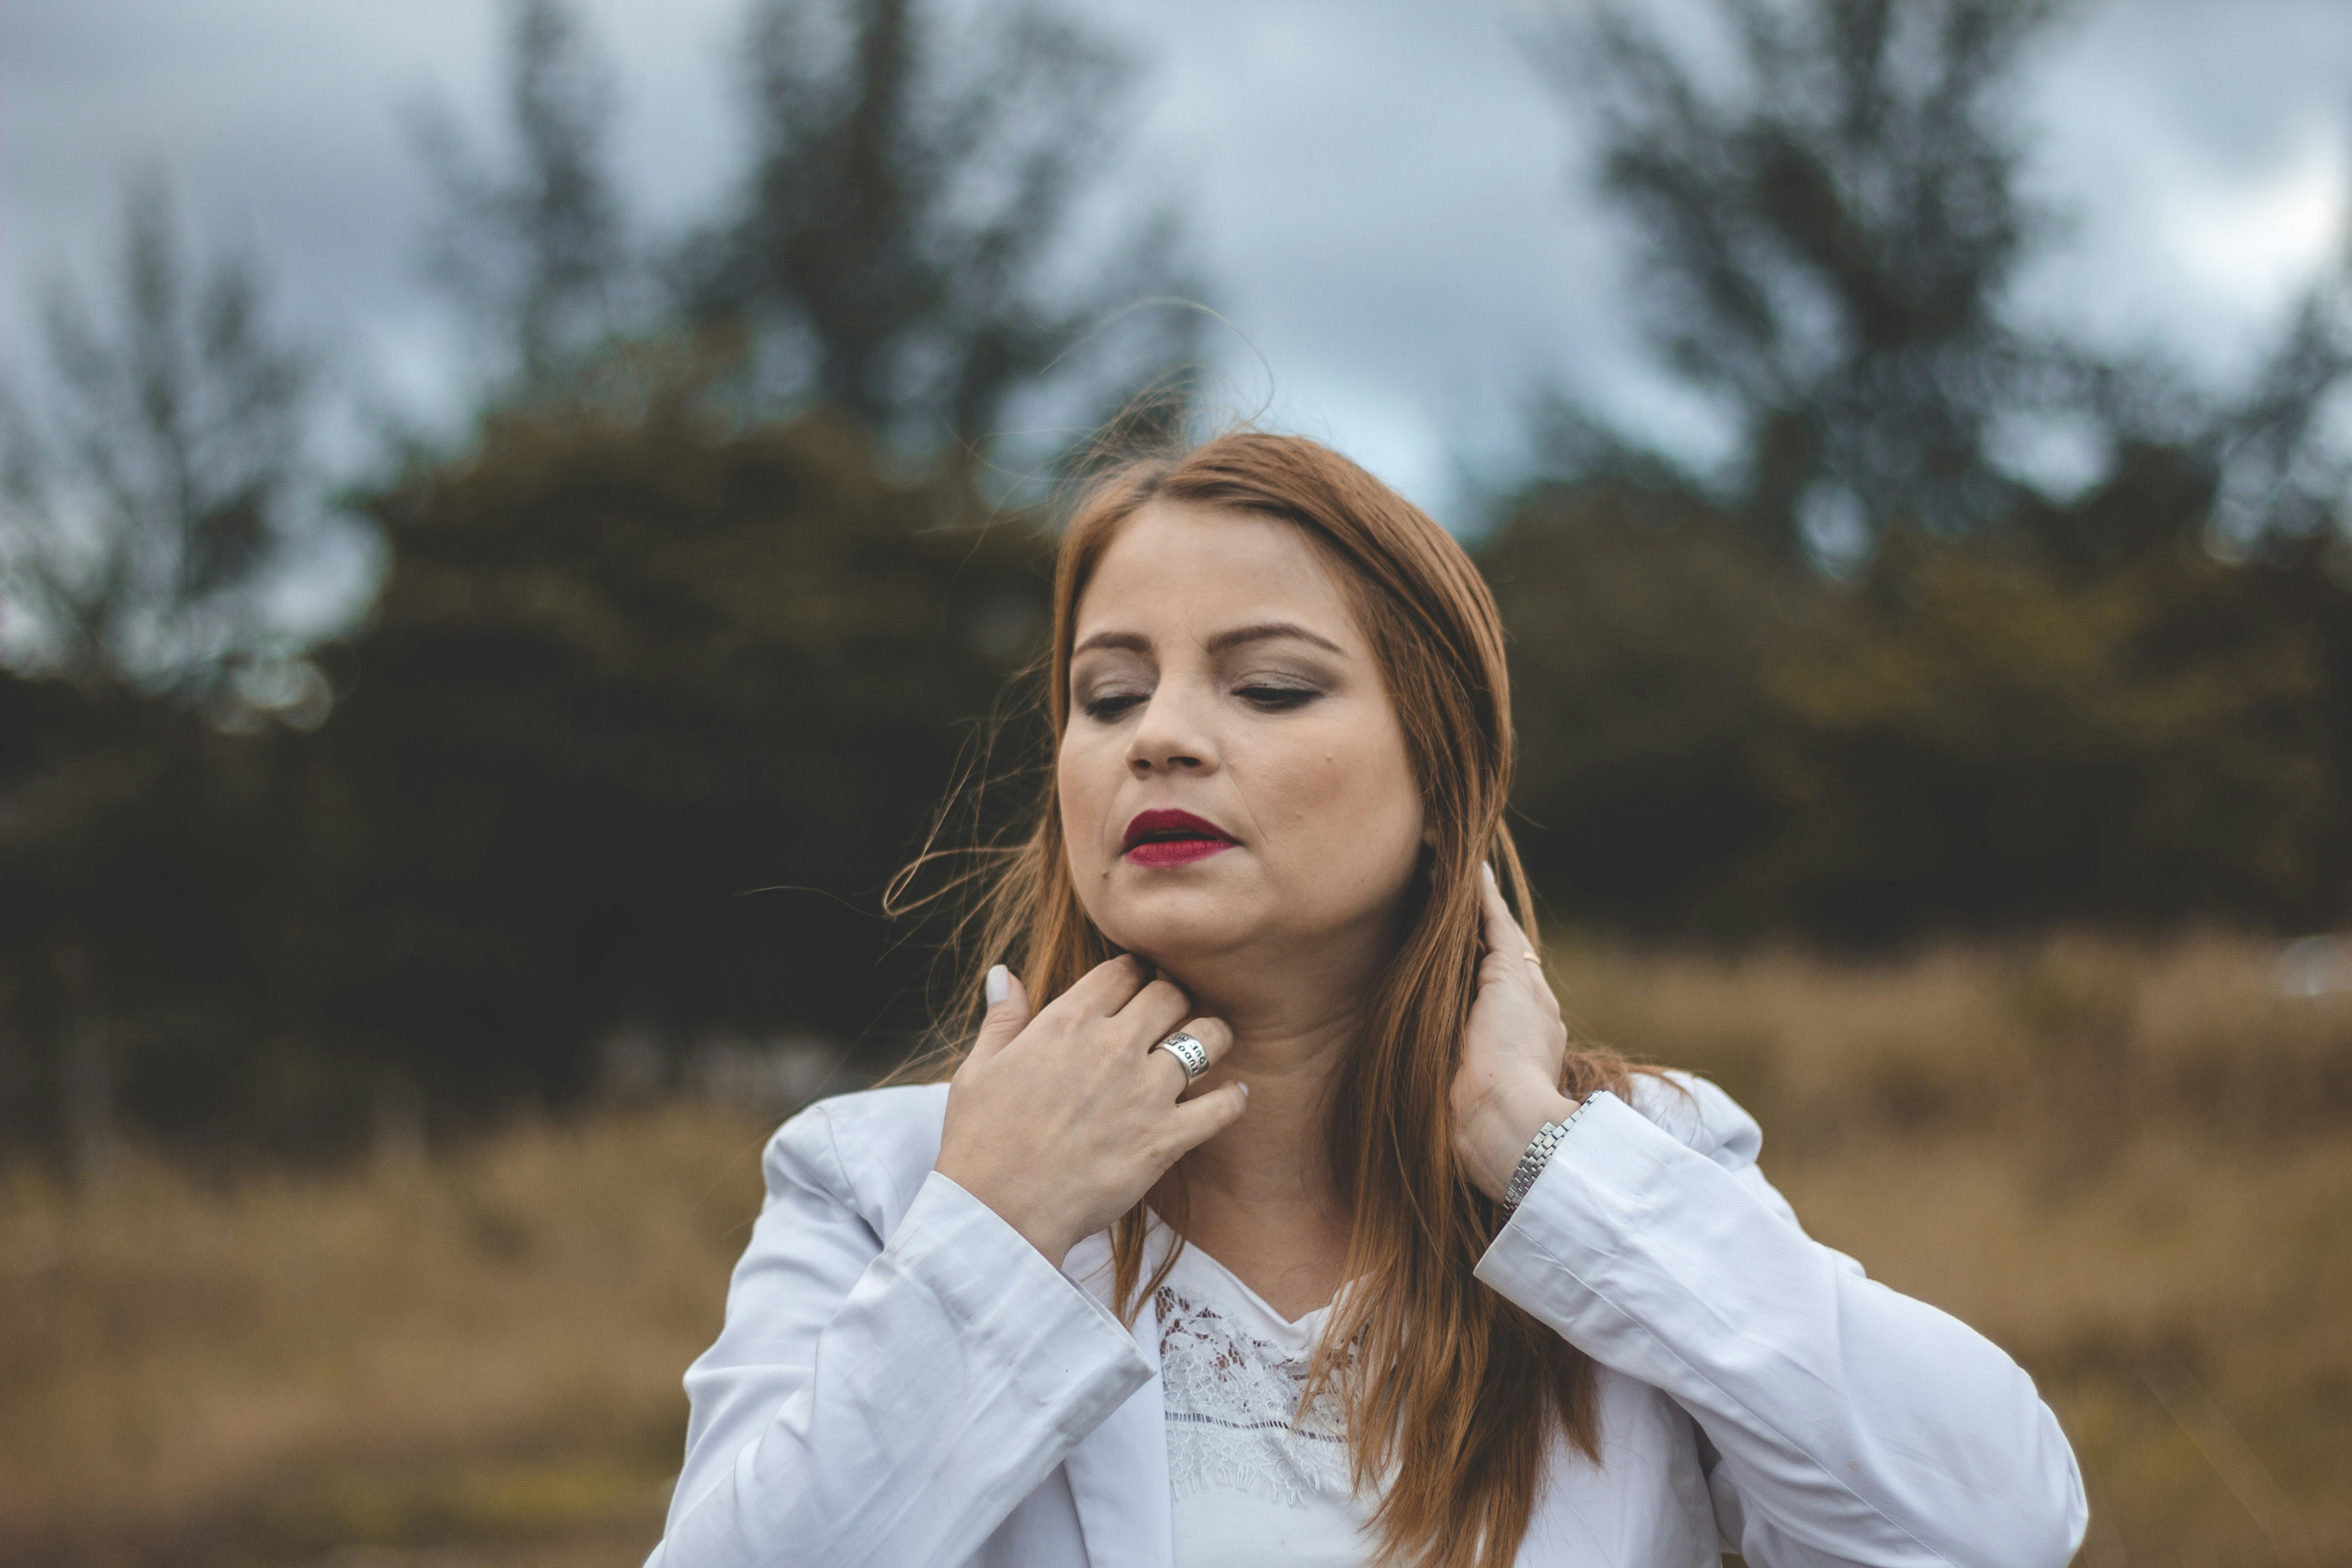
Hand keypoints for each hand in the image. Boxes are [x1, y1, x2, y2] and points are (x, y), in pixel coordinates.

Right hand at [935, 956, 1249, 1265]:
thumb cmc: (981, 1142)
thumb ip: (1003, 1018)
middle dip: (1174, 997)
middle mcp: (1113, 1047)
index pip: (1123, 970)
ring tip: (1208, 1047)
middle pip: (1171, 994)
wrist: (998, 1212)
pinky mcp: (1165, 1139)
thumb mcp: (978, 1069)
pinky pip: (1222, 1107)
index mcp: (1067, 1023)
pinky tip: (1232, 1096)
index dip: (1135, 972)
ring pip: (1207, 1038)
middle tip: (1173, 1014)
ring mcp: (1145, 1092)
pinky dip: (1232, 1099)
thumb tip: (1005, 972)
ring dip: (1212, 1037)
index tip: (1138, 984)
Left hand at [1451, 865, 1579, 1202]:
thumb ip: (1463, 1092)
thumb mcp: (1471, 1109)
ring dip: (1474, 905)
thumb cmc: (1485, 1137)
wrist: (1510, 1131)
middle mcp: (1535, 1012)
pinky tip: (1465, 868)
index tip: (1464, 957)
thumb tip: (1438, 1107)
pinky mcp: (1510, 975)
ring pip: (1497, 934)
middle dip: (1480, 931)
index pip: (1504, 999)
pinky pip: (1492, 921)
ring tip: (1451, 870)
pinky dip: (1479, 895)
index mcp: (1530, 1046)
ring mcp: (1527, 990)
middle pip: (1503, 959)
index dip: (1482, 974)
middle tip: (1457, 900)